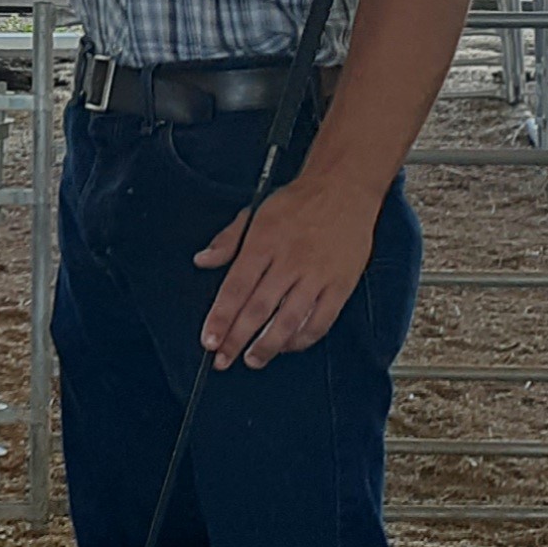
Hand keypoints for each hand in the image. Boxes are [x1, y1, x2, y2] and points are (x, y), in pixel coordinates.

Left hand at [195, 172, 379, 368]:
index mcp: (264, 242)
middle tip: (223, 359)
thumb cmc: (298, 202)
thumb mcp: (255, 212)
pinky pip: (320, 320)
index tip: (209, 339)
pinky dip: (302, 338)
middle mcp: (289, 260)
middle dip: (237, 339)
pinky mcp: (340, 284)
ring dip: (268, 345)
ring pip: (288, 320)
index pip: (236, 288)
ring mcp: (317, 275)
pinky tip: (288, 345)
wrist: (344, 187)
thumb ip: (227, 240)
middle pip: (257, 309)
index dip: (221, 318)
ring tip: (252, 359)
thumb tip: (202, 260)